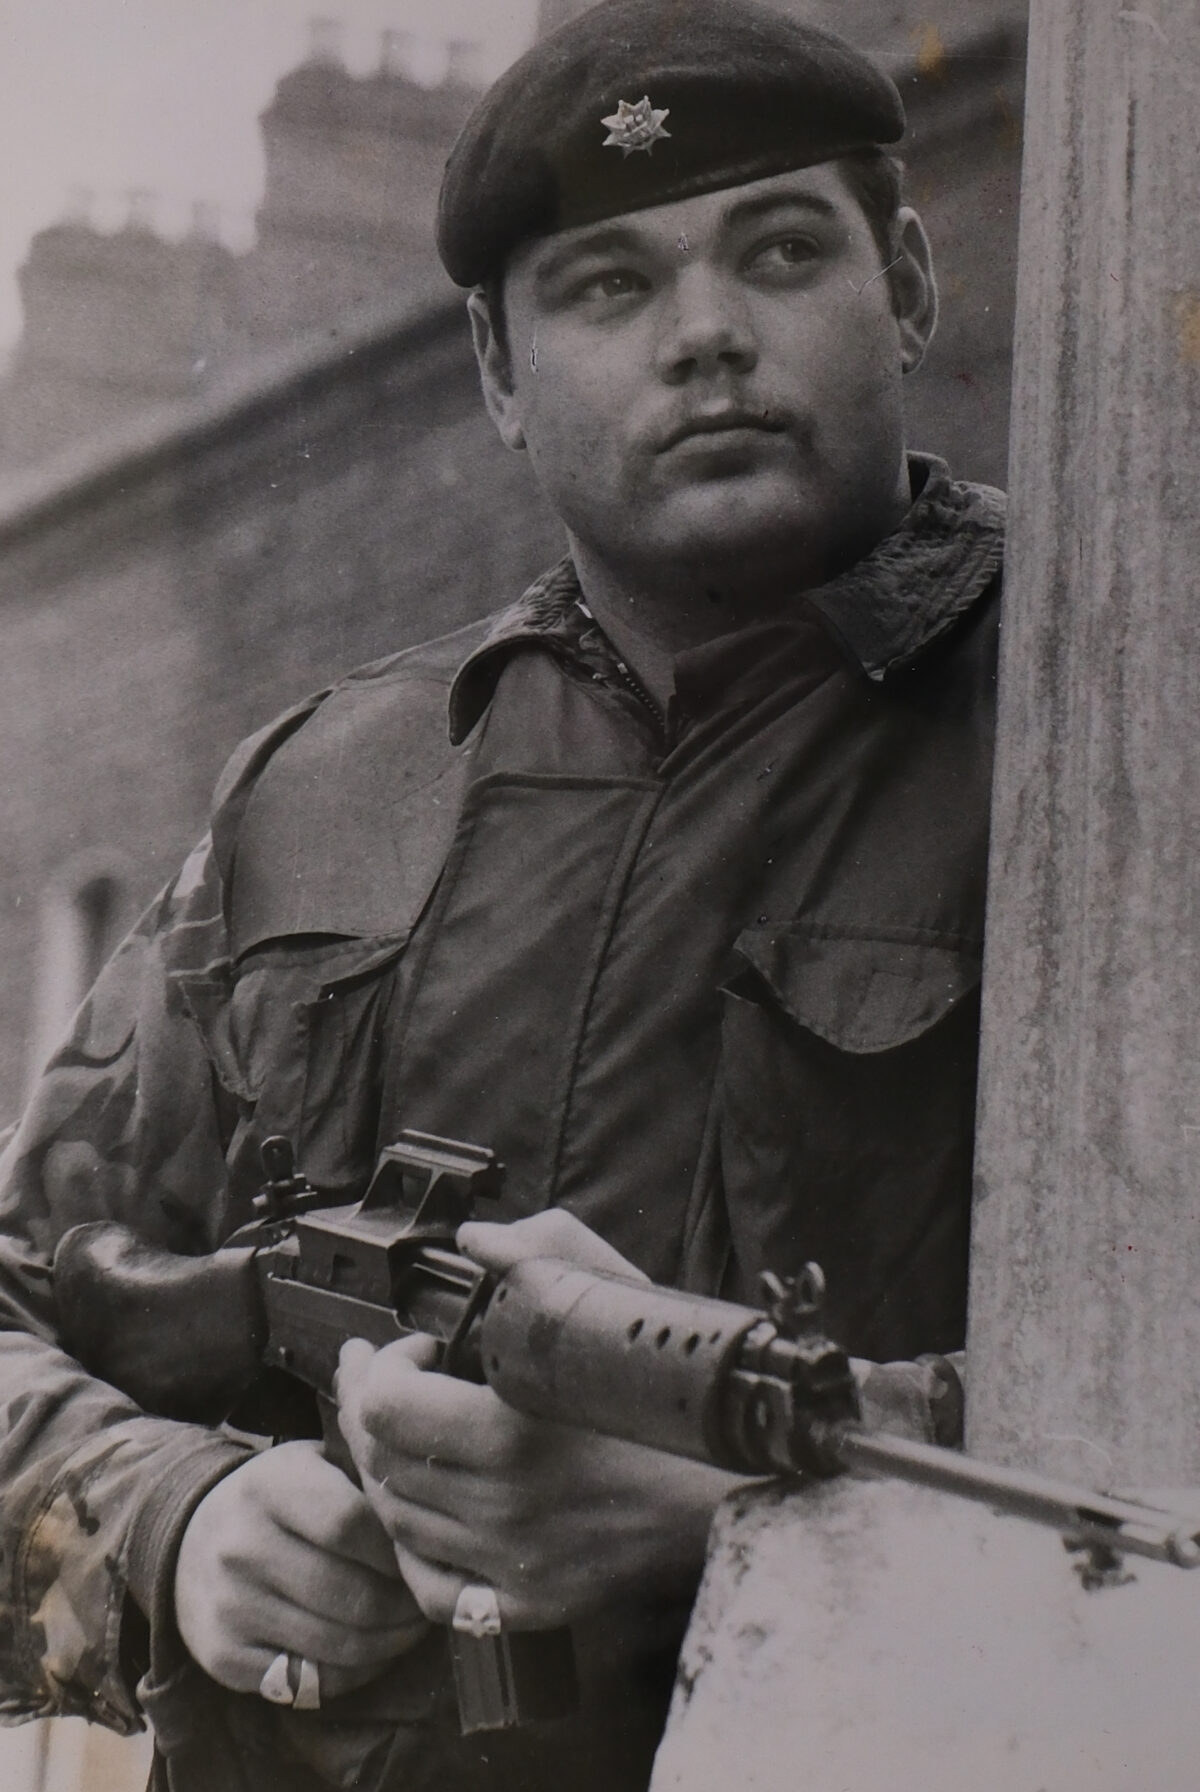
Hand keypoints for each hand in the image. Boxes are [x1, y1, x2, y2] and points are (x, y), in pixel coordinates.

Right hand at [174, 1439, 428, 1699]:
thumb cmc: (278, 1498)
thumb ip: (364, 1485)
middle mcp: (241, 1547)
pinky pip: (309, 1682)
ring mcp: (229, 1606)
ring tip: (409, 1629)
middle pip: (351, 1595)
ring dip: (389, 1644)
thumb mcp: (314, 1464)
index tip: (420, 1559)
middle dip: (404, 1608)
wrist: (190, 1537)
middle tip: (427, 1606)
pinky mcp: (223, 1656)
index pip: (350, 1524)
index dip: (396, 1551)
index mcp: (269, 1487)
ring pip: (337, 1645)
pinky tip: (370, 1653)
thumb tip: (429, 1528)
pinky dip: (353, 1675)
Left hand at [336, 1210, 746, 1629]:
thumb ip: (538, 1252)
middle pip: (384, 1462)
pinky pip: (431, 1585)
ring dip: (393, 1470)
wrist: (728, 1485)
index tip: (418, 1351)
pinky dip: (415, 1546)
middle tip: (394, 1383)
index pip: (387, 1409)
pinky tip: (431, 1509)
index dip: (386, 1369)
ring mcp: (514, 1563)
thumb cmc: (668, 1393)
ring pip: (398, 1520)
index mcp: (515, 1431)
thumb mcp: (612, 1299)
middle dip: (377, 1412)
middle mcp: (505, 1506)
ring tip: (416, 1436)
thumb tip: (475, 1241)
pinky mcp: (528, 1603)